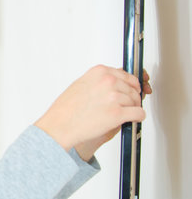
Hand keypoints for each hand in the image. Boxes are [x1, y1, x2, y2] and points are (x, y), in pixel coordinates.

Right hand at [35, 65, 149, 160]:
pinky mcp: (118, 113)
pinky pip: (139, 113)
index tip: (131, 89)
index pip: (126, 74)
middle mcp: (108, 82)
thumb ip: (98, 81)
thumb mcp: (80, 84)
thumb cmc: (65, 109)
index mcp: (99, 72)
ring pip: (136, 101)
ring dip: (132, 108)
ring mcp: (114, 97)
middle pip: (132, 88)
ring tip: (123, 114)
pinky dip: (138, 117)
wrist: (60, 125)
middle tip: (128, 105)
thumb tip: (112, 84)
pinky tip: (133, 119)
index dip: (130, 85)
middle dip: (132, 97)